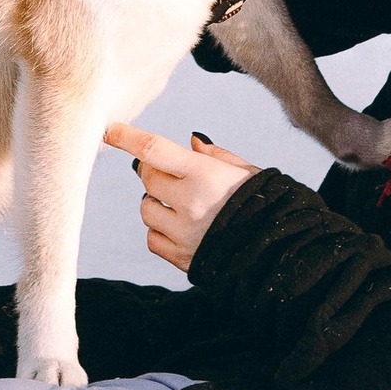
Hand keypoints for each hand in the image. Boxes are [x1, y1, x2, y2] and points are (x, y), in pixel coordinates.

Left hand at [104, 123, 261, 271]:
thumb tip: (190, 142)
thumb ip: (215, 157)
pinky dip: (160, 232)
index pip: (154, 150)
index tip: (110, 131)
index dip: (128, 137)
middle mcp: (190, 203)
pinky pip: (153, 240)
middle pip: (148, 178)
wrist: (280, 253)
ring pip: (146, 210)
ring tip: (181, 204)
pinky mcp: (182, 258)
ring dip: (156, 203)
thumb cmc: (266, 205)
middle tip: (171, 172)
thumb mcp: (246, 173)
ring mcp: (184, 233)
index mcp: (205, 175)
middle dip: (153, 171)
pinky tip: (180, 228)